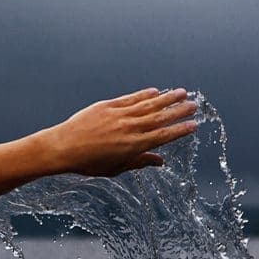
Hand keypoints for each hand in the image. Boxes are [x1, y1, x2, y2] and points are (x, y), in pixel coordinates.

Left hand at [36, 87, 197, 176]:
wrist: (63, 147)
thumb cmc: (88, 162)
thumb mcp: (116, 168)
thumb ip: (139, 162)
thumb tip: (160, 162)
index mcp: (133, 146)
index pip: (163, 136)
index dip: (180, 130)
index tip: (194, 125)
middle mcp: (129, 129)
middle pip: (160, 118)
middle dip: (179, 111)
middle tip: (195, 105)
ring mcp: (119, 115)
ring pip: (148, 105)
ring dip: (167, 98)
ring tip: (182, 92)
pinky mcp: (108, 106)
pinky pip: (131, 99)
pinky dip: (144, 94)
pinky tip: (156, 91)